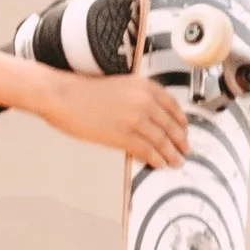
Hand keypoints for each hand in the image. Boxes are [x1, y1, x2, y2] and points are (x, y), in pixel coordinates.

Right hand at [36, 68, 188, 170]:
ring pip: (161, 140)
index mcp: (144, 86)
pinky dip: (155, 159)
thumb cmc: (85, 91)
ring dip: (171, 154)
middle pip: (171, 125)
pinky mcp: (123, 135)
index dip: (182, 122)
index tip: (184, 131)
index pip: (173, 106)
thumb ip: (139, 97)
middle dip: (180, 141)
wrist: (64, 96)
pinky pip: (146, 150)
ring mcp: (135, 119)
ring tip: (176, 161)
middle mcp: (144, 101)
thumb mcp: (120, 85)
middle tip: (185, 150)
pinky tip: (159, 163)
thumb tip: (152, 118)